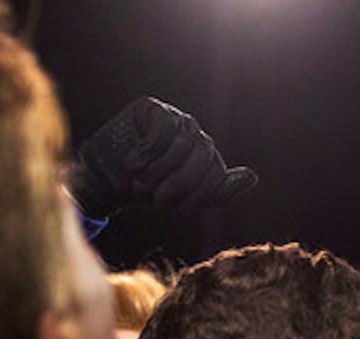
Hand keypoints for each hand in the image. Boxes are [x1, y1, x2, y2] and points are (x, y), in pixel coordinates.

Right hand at [68, 97, 256, 220]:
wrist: (105, 179)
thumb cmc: (145, 190)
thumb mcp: (184, 199)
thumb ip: (218, 191)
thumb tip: (253, 177)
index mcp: (207, 156)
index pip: (216, 174)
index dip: (197, 195)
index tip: (176, 209)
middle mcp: (195, 134)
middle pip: (203, 158)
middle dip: (180, 183)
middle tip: (155, 197)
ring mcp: (176, 119)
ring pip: (183, 145)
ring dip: (160, 170)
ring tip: (141, 181)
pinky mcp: (153, 108)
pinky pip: (162, 129)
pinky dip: (147, 152)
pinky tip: (133, 164)